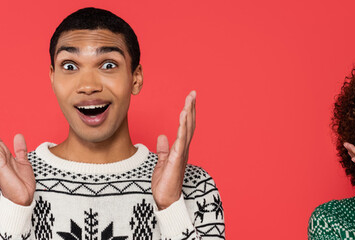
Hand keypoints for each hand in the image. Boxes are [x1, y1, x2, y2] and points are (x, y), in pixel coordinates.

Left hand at [152, 91, 195, 209]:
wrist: (166, 200)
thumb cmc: (165, 184)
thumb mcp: (162, 162)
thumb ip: (163, 149)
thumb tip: (162, 136)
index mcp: (180, 149)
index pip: (186, 127)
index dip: (188, 113)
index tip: (189, 99)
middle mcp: (184, 149)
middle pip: (189, 125)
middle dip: (191, 108)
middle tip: (193, 94)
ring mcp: (182, 153)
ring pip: (187, 129)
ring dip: (189, 114)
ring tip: (189, 100)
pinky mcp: (177, 159)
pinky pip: (181, 139)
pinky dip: (183, 127)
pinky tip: (183, 116)